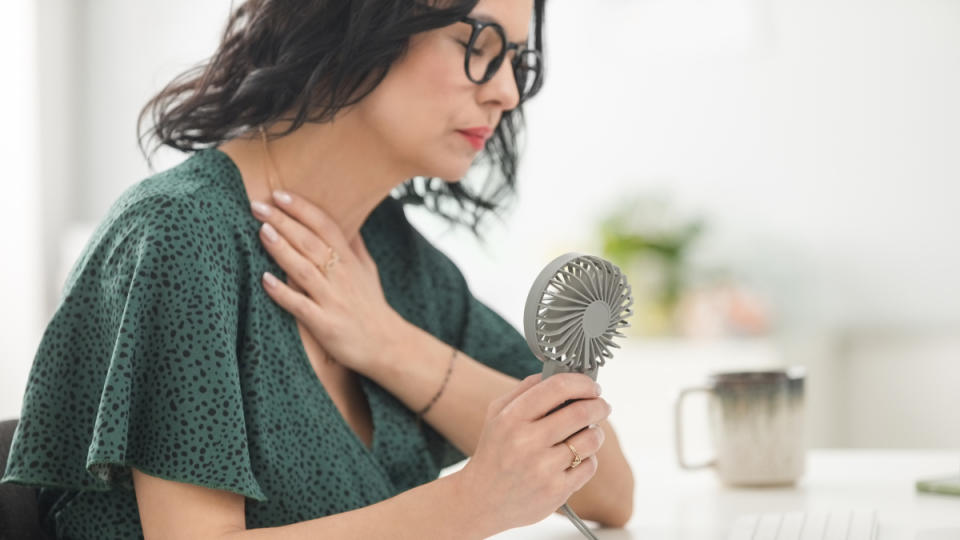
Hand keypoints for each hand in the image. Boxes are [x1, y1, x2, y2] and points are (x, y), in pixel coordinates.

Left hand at [250, 190, 403, 372]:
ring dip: (282, 250)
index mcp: (349, 260)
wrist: (388, 346)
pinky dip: (283, 293)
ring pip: (303, 269)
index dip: (302, 209)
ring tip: (262, 231)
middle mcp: (340, 275)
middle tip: (257, 205)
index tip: (279, 194)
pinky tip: (265, 280)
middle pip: (310, 242)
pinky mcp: (325, 324)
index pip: (325, 226)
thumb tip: (347, 221)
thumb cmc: (372, 307)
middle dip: (283, 221)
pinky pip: (300, 306)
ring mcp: (333, 300)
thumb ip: (354, 245)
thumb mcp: (368, 270)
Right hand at [457, 373, 610, 531]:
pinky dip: (589, 459)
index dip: (582, 382)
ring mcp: (542, 468)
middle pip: (581, 413)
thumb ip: (524, 390)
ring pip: (590, 440)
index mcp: (511, 417)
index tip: (593, 386)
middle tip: (602, 405)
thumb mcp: (496, 415)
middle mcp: (526, 442)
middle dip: (599, 405)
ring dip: (597, 432)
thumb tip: (556, 373)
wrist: (481, 501)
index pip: (557, 387)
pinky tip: (577, 458)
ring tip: (590, 432)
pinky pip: (589, 466)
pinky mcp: (556, 491)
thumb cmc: (494, 453)